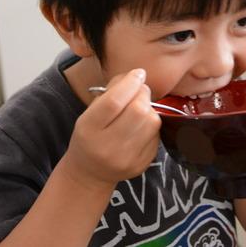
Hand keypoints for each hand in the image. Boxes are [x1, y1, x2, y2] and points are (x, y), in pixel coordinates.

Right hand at [62, 69, 160, 189]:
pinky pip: (157, 135)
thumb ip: (111, 92)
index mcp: (88, 129)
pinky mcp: (142, 165)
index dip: (130, 83)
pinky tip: (140, 128)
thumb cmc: (91, 135)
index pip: (114, 101)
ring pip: (152, 121)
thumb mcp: (90, 113)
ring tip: (139, 111)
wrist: (90, 173)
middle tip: (139, 92)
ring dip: (149, 110)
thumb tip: (136, 76)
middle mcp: (107, 146)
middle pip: (138, 110)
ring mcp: (126, 159)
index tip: (138, 73)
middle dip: (143, 94)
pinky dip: (151, 126)